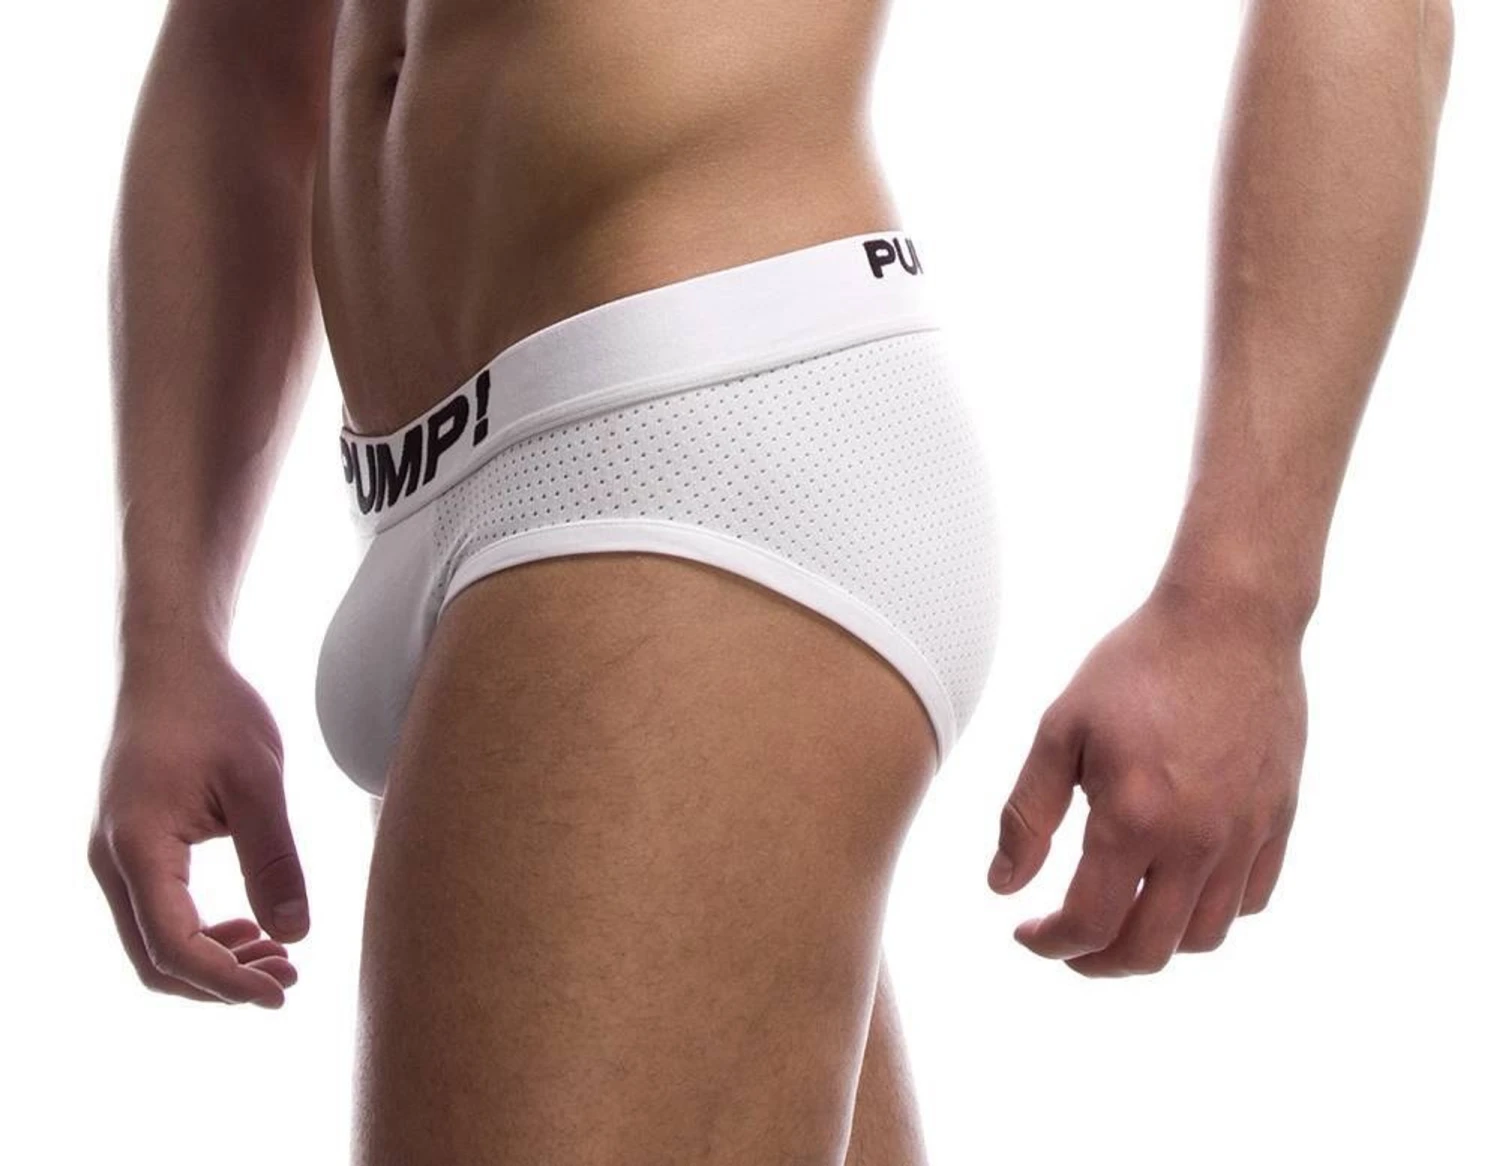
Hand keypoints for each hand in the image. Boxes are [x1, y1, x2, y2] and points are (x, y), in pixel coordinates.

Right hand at [88, 641, 307, 1005]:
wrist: (172, 665)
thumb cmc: (214, 711)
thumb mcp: (259, 782)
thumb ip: (275, 860)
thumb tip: (296, 934)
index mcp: (138, 845)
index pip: (174, 946)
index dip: (227, 982)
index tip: (281, 990)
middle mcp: (112, 860)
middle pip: (156, 960)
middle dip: (221, 982)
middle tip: (288, 978)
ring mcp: (114, 856)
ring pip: (153, 943)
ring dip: (213, 962)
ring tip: (277, 956)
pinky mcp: (129, 848)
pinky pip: (155, 914)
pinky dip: (199, 935)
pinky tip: (248, 926)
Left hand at [988, 582, 1306, 975]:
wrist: (1229, 619)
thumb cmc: (1136, 666)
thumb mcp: (1060, 730)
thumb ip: (1027, 814)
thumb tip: (1002, 886)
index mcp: (1135, 819)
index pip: (1089, 924)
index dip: (1050, 944)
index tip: (1027, 932)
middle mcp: (1198, 841)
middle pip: (1149, 951)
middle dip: (1097, 961)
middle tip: (1068, 943)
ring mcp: (1247, 835)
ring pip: (1205, 936)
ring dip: (1155, 944)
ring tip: (1120, 918)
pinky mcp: (1279, 819)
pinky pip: (1252, 899)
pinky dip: (1212, 914)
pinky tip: (1178, 889)